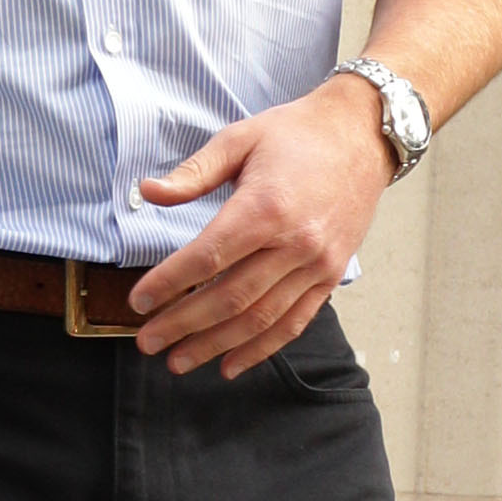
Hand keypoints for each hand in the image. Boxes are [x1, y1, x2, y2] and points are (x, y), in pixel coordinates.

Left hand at [130, 74, 395, 375]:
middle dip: (183, 325)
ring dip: (216, 345)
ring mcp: (317, 264)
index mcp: (265, 207)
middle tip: (148, 342)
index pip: (207, 258)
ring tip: (179, 361)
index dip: (168, 284)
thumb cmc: (297, 135)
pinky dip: (261, 349)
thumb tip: (148, 191)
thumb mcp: (239, 138)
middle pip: (229, 297)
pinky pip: (294, 322)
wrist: (362, 135)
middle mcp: (294, 242)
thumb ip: (193, 172)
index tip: (139, 302)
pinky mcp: (330, 276)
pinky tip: (230, 365)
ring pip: (260, 318)